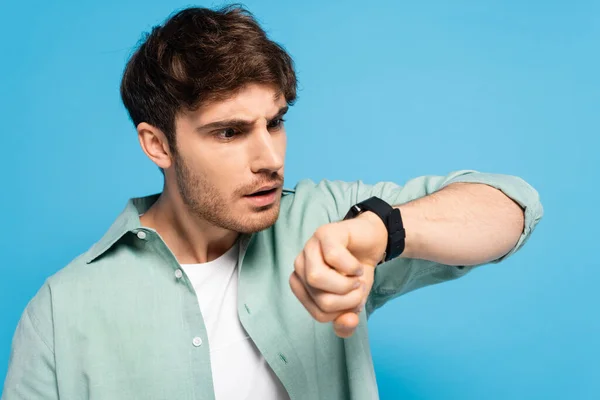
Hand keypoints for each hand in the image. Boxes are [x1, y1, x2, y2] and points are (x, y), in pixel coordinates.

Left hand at [289, 211, 386, 337]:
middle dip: (348, 300)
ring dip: (347, 284)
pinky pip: (333, 257)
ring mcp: (309, 247)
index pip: (319, 314)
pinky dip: (352, 266)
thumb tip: (347, 322)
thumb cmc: (357, 273)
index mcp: (302, 284)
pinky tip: (356, 265)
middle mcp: (300, 265)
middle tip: (358, 287)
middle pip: (320, 299)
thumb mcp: (354, 303)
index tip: (352, 298)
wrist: (372, 243)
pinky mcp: (324, 233)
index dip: (343, 312)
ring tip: (357, 278)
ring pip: (316, 278)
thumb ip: (346, 322)